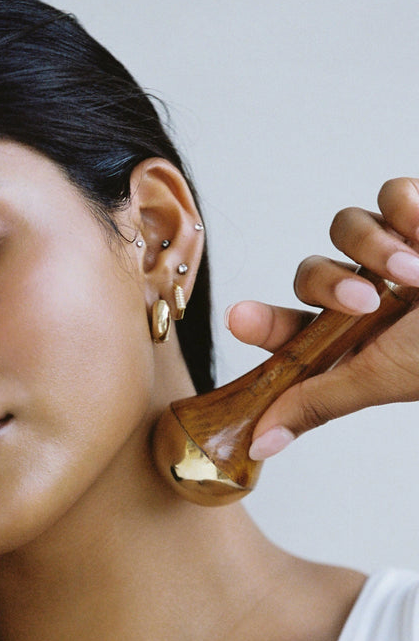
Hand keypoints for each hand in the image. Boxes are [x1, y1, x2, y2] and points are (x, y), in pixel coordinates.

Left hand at [224, 178, 418, 459]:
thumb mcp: (381, 376)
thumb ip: (317, 401)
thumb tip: (257, 447)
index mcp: (361, 339)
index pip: (294, 330)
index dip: (262, 324)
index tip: (237, 319)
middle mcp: (376, 294)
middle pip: (312, 272)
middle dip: (327, 282)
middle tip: (367, 300)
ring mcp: (402, 252)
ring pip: (345, 227)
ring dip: (373, 247)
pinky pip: (390, 193)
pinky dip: (405, 209)